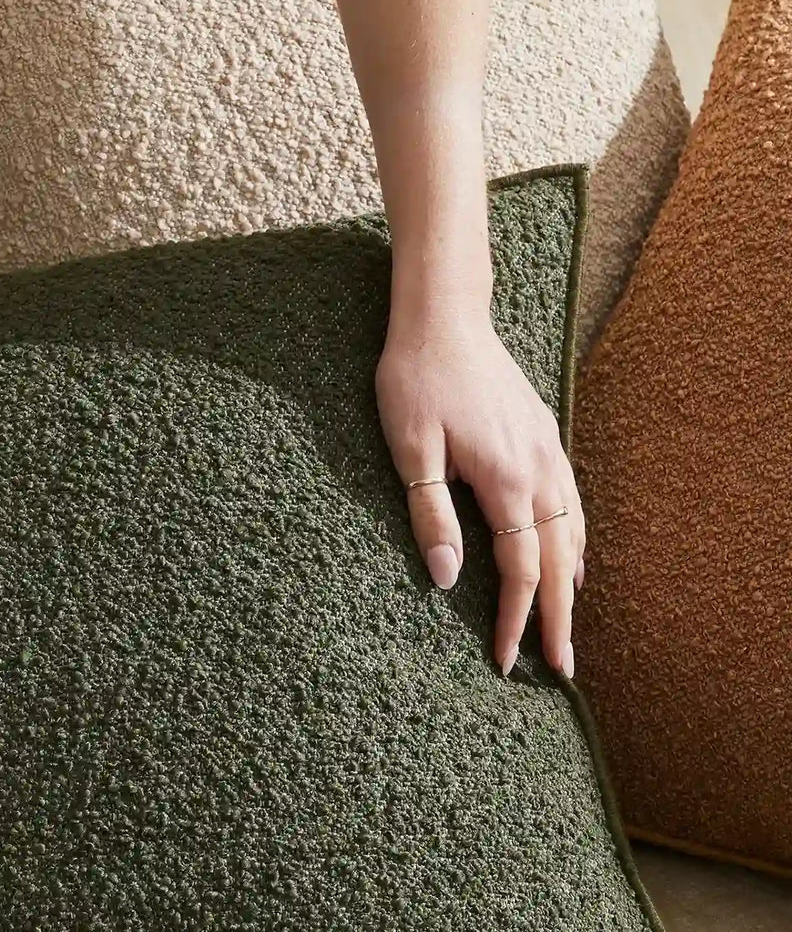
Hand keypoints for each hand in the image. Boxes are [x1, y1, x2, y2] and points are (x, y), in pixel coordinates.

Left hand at [376, 307, 584, 678]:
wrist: (444, 318)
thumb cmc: (417, 380)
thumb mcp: (410, 449)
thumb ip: (431, 516)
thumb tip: (448, 580)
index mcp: (506, 480)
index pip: (522, 570)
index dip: (517, 620)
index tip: (509, 663)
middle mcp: (539, 469)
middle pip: (559, 560)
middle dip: (559, 617)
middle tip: (562, 668)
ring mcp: (548, 448)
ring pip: (573, 529)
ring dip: (571, 580)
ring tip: (568, 620)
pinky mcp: (544, 432)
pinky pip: (572, 498)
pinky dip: (575, 536)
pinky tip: (570, 550)